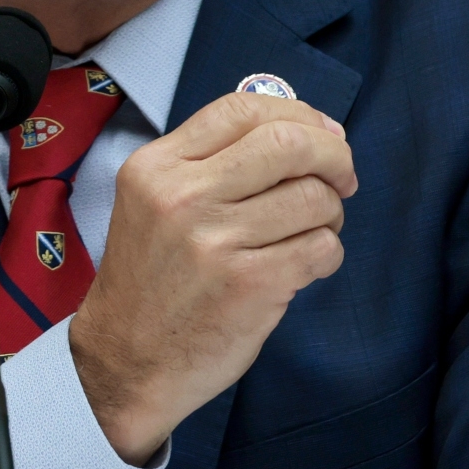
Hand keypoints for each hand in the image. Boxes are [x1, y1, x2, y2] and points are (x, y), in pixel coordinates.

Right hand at [68, 92, 355, 462]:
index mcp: (157, 167)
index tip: (322, 135)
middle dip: (334, 155)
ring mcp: (215, 241)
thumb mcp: (154, 202)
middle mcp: (183, 196)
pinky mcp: (249, 285)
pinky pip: (320, 247)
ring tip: (313, 231)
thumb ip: (212, 162)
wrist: (125, 361)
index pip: (242, 107)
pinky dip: (327, 254)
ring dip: (331, 213)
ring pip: (314, 197)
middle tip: (343, 178)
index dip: (297, 114)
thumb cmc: (152, 280)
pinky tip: (305, 266)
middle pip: (288, 142)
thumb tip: (309, 129)